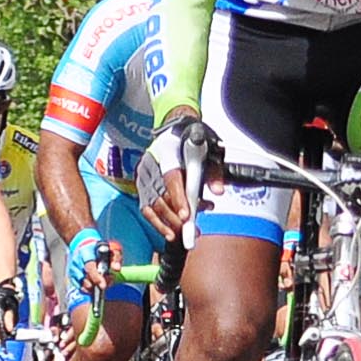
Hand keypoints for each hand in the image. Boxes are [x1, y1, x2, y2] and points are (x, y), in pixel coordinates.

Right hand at [138, 108, 213, 239]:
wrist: (176, 127)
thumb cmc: (191, 139)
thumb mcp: (208, 150)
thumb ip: (214, 171)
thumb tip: (218, 190)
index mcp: (168, 150)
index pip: (171, 177)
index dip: (178, 198)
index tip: (187, 215)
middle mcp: (151, 163)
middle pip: (160, 196)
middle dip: (176, 217)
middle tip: (192, 228)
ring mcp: (144, 175)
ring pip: (152, 205)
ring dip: (169, 223)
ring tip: (185, 233)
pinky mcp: (142, 185)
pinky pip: (146, 208)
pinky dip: (157, 223)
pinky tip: (170, 233)